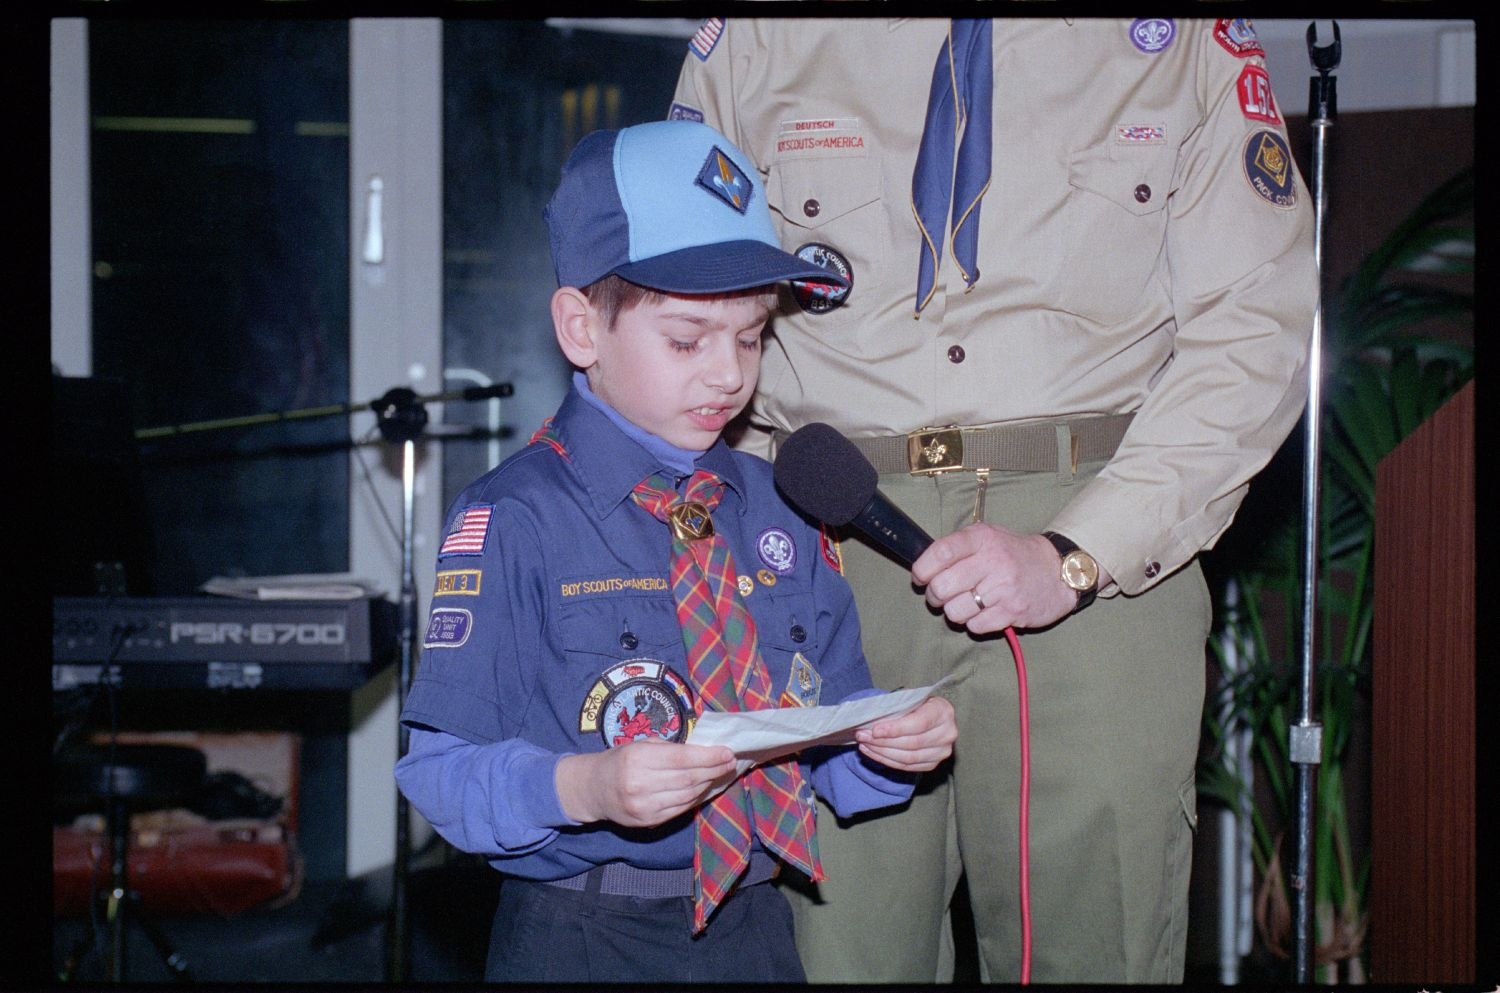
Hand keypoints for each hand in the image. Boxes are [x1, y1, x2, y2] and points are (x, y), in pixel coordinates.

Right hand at [556, 740, 736, 827]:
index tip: (727, 752)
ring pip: (688, 795)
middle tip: (729, 762)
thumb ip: (669, 748)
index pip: (683, 759)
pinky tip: (702, 788)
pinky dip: (695, 798)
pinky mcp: (648, 821)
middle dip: (714, 769)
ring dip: (707, 784)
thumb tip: (704, 751)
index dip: (709, 757)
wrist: (593, 789)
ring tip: (718, 773)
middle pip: (689, 778)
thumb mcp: (640, 745)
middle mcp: (641, 784)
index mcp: (638, 759)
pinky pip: (680, 809)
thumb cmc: (620, 760)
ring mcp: (644, 806)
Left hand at [854, 696, 956, 771]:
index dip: (895, 729)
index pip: (918, 724)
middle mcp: (947, 733)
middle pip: (912, 743)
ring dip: (881, 752)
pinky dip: (886, 760)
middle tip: (862, 735)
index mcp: (943, 711)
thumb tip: (870, 719)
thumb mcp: (911, 698)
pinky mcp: (932, 764)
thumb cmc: (918, 704)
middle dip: (883, 741)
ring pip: (908, 758)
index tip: (875, 730)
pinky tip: (872, 752)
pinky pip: (907, 767)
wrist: (932, 716)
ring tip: (864, 743)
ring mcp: (941, 752)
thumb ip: (896, 707)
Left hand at [910, 523, 1079, 632]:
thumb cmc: (1015, 554)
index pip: (940, 553)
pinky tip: (985, 612)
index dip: (922, 569)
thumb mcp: (989, 536)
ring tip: (969, 603)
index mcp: (982, 538)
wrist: (1059, 570)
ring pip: (954, 611)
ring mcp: (1003, 588)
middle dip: (935, 596)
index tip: (920, 577)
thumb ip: (958, 547)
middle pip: (941, 587)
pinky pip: (975, 626)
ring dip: (955, 612)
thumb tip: (922, 565)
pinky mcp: (1013, 612)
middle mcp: (992, 561)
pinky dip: (975, 623)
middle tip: (943, 595)